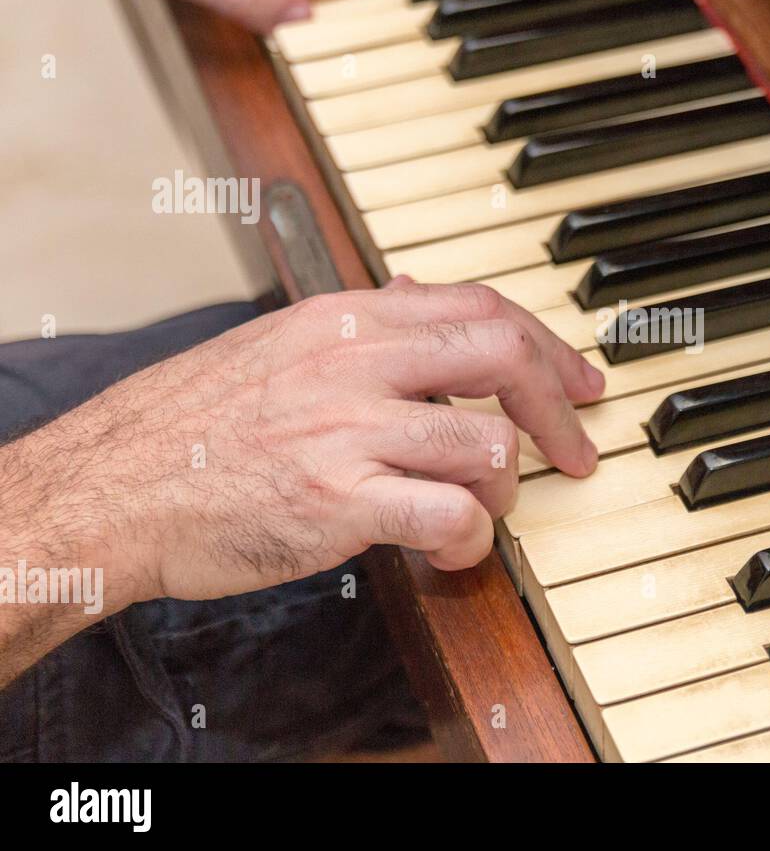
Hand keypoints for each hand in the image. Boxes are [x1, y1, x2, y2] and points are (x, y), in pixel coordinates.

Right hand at [0, 282, 603, 620]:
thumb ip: (359, 327)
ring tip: (477, 510)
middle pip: (502, 356)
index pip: (481, 306)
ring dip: (505, 490)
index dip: (546, 344)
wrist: (112, 488)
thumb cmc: (191, 424)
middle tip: (576, 450)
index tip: (575, 379)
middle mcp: (354, 360)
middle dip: (558, 407)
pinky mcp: (338, 501)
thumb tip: (424, 300)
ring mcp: (347, 429)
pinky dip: (472, 540)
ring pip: (488, 446)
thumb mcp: (278, 343)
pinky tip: (452, 550)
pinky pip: (450, 515)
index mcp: (345, 317)